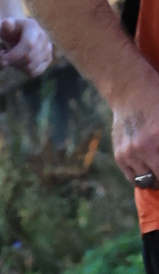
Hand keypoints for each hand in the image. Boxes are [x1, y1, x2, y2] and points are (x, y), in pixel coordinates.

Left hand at [0, 14, 53, 79]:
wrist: (18, 33)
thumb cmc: (9, 30)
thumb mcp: (4, 27)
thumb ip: (4, 26)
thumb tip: (6, 23)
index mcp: (33, 26)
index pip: (28, 45)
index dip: (14, 55)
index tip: (0, 60)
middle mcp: (44, 37)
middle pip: (29, 58)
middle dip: (12, 61)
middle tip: (1, 56)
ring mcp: (48, 48)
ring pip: (31, 67)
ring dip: (16, 66)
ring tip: (10, 56)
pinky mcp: (48, 59)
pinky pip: (35, 72)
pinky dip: (23, 70)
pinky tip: (18, 62)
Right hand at [113, 72, 158, 194]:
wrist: (129, 92)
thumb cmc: (156, 102)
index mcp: (157, 139)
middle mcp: (142, 149)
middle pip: (155, 179)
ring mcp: (128, 153)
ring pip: (144, 181)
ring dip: (153, 178)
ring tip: (157, 172)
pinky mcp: (119, 155)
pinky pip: (131, 176)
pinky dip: (141, 175)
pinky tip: (148, 168)